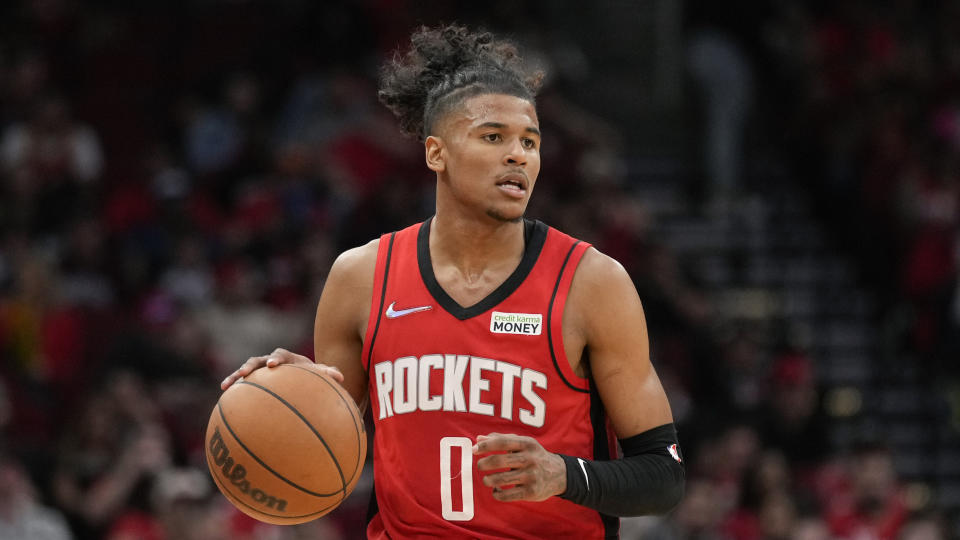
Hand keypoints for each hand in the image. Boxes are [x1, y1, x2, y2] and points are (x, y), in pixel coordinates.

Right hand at [220, 347, 343, 389]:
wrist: (303, 380)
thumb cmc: (312, 379)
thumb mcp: (320, 377)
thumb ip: (328, 374)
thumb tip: (340, 376)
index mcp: (288, 359)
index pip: (281, 355)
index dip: (276, 358)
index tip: (273, 365)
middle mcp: (271, 362)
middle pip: (258, 359)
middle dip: (251, 365)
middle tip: (245, 373)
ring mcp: (261, 372)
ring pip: (245, 371)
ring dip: (235, 376)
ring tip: (226, 386)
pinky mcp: (254, 382)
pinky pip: (241, 386)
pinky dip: (234, 391)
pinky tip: (224, 401)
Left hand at [473, 433, 566, 502]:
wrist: (559, 474)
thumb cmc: (534, 456)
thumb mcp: (522, 443)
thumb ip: (501, 439)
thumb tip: (478, 439)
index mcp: (527, 444)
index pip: (502, 442)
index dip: (485, 446)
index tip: (474, 450)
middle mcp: (530, 459)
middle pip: (499, 461)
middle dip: (484, 464)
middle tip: (480, 466)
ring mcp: (531, 476)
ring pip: (501, 480)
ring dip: (488, 480)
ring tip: (486, 479)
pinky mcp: (531, 492)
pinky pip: (507, 495)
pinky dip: (497, 493)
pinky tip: (496, 490)